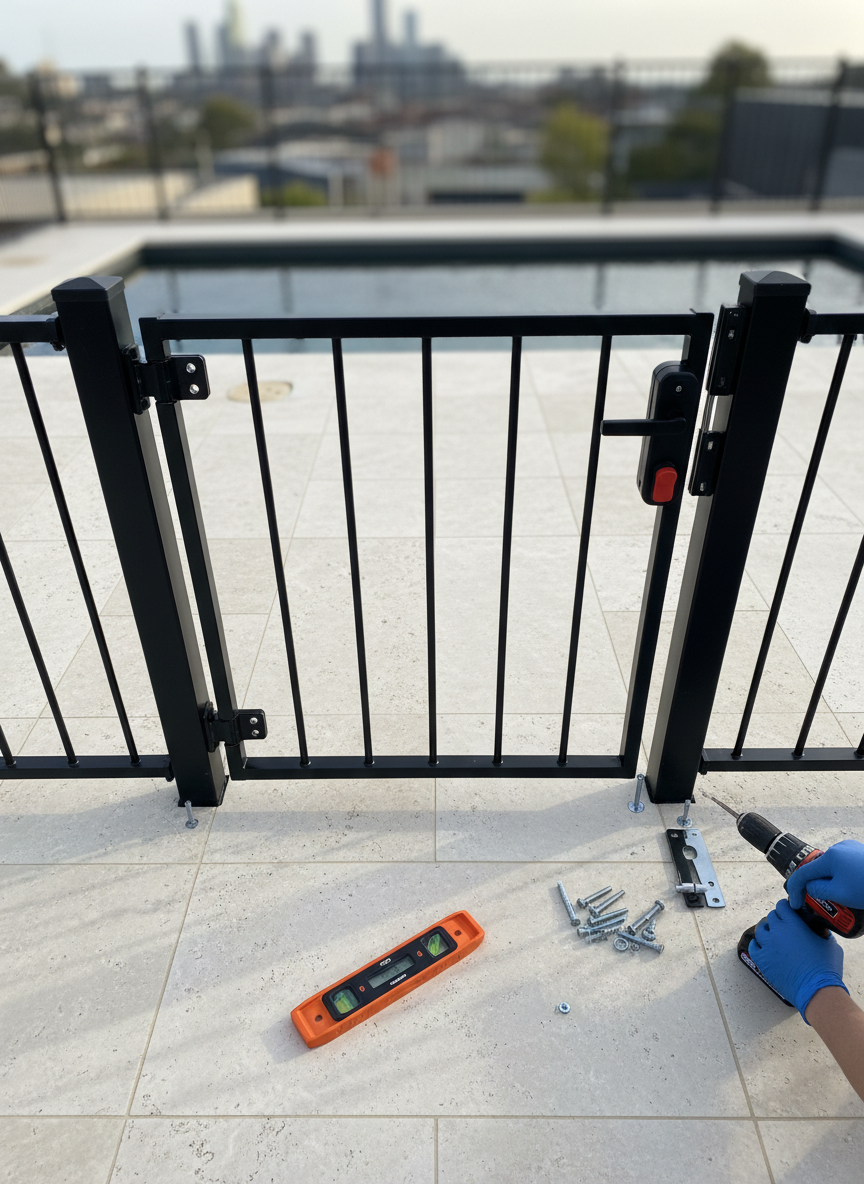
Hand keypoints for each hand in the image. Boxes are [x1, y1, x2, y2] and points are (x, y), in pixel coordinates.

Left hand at [749, 897, 846, 1021]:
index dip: (786, 907)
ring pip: (760, 930)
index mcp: (792, 924)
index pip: (782, 906)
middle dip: (777, 919)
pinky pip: (753, 947)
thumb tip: (818, 929)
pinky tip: (764, 947)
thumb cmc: (826, 967)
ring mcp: (767, 946)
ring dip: (766, 930)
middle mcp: (777, 931)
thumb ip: (821, 931)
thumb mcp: (829, 943)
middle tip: (784, 926)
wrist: (816, 990)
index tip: (789, 911)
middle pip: (771, 917)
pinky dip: (758, 945)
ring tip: (773, 935)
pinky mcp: (762, 961)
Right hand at [786, 839, 863, 910]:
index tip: (796, 904)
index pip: (803, 873)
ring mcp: (851, 849)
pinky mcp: (860, 854)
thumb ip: (817, 890)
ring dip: (832, 884)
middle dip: (818, 888)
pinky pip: (844, 867)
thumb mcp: (839, 894)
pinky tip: (853, 891)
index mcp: (830, 856)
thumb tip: (810, 887)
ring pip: (833, 869)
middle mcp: (839, 848)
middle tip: (824, 904)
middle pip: (819, 870)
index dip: (795, 890)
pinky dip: (843, 879)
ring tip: (843, 900)